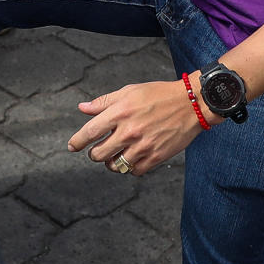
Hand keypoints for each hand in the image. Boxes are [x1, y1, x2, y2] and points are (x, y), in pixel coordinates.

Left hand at [67, 79, 203, 174]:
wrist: (191, 104)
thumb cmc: (158, 95)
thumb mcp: (129, 91)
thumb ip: (104, 102)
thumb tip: (82, 108)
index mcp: (120, 112)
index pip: (90, 131)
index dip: (77, 141)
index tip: (72, 146)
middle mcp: (129, 131)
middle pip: (99, 154)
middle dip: (94, 153)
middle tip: (98, 150)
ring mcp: (143, 146)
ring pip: (115, 166)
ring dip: (111, 162)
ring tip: (115, 155)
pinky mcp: (156, 157)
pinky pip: (134, 171)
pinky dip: (130, 168)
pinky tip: (132, 158)